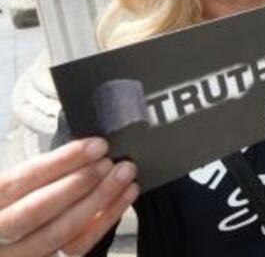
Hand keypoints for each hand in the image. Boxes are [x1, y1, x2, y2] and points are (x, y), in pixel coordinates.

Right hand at [0, 138, 137, 255]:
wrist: (9, 234)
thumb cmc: (17, 200)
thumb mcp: (14, 184)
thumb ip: (40, 173)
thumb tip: (83, 152)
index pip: (20, 180)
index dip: (60, 162)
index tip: (94, 146)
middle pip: (38, 210)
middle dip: (80, 183)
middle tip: (109, 163)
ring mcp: (19, 254)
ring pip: (60, 233)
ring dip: (99, 201)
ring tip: (124, 177)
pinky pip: (77, 247)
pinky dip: (104, 221)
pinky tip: (123, 199)